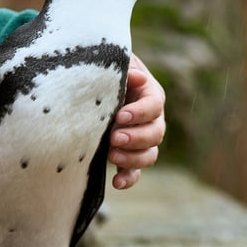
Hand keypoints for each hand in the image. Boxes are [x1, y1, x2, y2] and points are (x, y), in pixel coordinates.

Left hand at [108, 55, 165, 188]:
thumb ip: (124, 69)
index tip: (120, 116)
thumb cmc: (103, 69)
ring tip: (112, 156)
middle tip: (114, 138)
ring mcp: (141, 139)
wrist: (90, 84)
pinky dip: (128, 179)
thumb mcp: (112, 64)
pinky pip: (134, 172)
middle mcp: (150, 119)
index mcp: (149, 93)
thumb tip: (136, 77)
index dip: (140, 112)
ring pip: (149, 154)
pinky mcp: (128, 155)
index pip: (154, 105)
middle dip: (136, 138)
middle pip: (156, 133)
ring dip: (133, 159)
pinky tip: (116, 183)